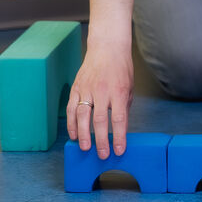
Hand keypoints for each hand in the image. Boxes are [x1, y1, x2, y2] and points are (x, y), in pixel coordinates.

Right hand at [67, 33, 133, 158]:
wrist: (107, 47)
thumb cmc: (121, 69)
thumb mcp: (129, 88)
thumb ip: (123, 108)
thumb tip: (119, 130)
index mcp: (119, 91)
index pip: (119, 118)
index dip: (119, 136)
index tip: (119, 150)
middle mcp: (102, 90)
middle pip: (99, 120)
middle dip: (101, 140)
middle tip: (102, 154)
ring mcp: (87, 88)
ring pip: (82, 115)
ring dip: (83, 134)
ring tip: (85, 148)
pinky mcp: (76, 87)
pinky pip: (71, 108)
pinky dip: (71, 123)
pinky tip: (73, 134)